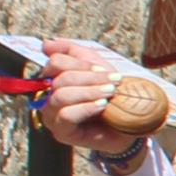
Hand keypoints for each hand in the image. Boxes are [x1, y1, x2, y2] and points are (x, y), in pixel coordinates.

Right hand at [33, 39, 149, 156]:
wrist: (129, 122)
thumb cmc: (110, 94)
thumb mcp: (96, 67)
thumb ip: (73, 52)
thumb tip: (46, 43)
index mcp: (54, 79)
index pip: (55, 62)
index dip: (80, 63)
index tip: (105, 70)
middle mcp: (47, 97)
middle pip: (60, 79)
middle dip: (90, 78)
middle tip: (113, 81)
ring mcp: (52, 116)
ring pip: (61, 96)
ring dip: (89, 91)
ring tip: (109, 92)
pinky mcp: (61, 132)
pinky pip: (66, 115)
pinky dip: (86, 107)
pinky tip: (102, 106)